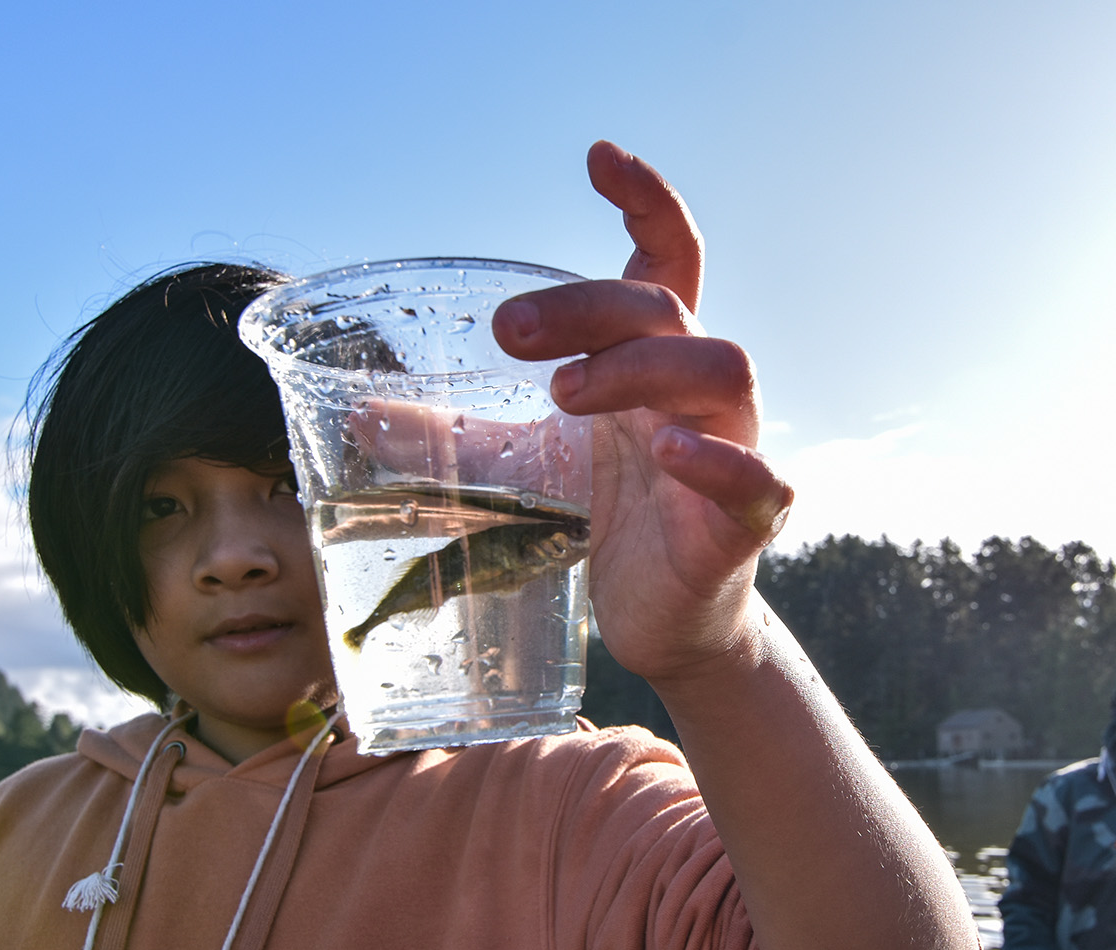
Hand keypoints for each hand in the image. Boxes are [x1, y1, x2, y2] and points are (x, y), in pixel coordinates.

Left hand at [491, 141, 791, 682]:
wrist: (663, 626)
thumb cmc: (608, 526)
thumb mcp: (520, 469)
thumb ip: (454, 435)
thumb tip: (360, 415)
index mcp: (651, 363)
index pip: (668, 259)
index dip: (645, 200)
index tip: (597, 158)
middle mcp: (698, 393)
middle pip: (667, 309)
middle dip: (588, 306)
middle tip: (510, 333)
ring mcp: (732, 450)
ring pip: (722, 368)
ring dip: (640, 367)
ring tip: (562, 395)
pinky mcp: (745, 520)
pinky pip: (755, 478)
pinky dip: (716, 460)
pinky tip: (667, 451)